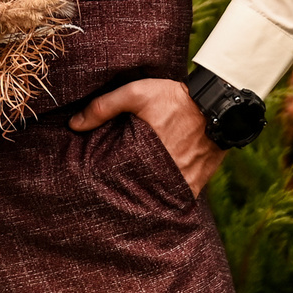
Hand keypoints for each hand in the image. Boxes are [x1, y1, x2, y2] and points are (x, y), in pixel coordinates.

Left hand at [70, 77, 222, 196]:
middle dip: (124, 195)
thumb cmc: (175, 99)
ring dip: (145, 196)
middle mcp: (164, 176)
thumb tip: (73, 125)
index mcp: (144, 156)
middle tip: (109, 196)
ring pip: (156, 198)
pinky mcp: (197, 185)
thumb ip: (104, 107)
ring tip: (132, 195)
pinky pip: (176, 197)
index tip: (94, 185)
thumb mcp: (136, 94)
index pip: (117, 181)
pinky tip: (156, 192)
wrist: (219, 104)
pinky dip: (166, 195)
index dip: (105, 185)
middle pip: (136, 194)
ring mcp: (182, 184)